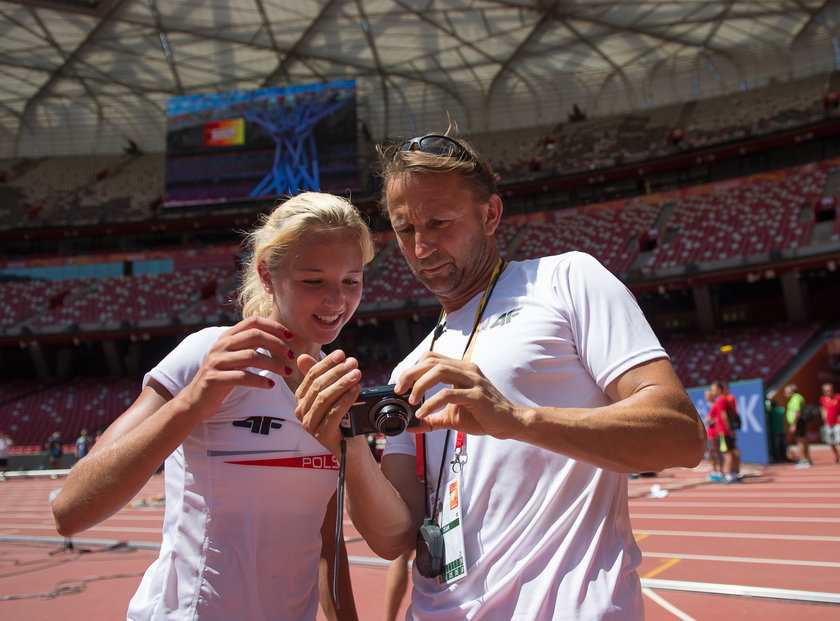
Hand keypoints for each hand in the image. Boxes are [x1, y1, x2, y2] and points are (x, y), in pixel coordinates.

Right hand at [178, 316, 295, 418]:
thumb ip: (250, 345)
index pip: (253, 322)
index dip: (274, 327)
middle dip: (278, 345)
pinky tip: (270, 385)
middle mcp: (221, 345)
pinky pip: (242, 377)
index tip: (291, 337)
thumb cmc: (223, 377)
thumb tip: (277, 337)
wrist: (196, 400)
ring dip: (274, 364)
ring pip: (251, 356)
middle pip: (255, 336)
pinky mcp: (214, 379)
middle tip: (291, 356)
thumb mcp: (234, 357)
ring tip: (286, 372)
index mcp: (227, 337)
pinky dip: (260, 380)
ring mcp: (216, 361)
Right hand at [295, 349, 362, 455]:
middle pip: (318, 386)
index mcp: (301, 399)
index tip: (341, 354)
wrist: (350, 446)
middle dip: (337, 372)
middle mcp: (301, 411)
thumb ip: (319, 377)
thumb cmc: (342, 419)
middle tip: (353, 362)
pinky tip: (356, 390)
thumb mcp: (332, 395)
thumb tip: (301, 357)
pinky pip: (333, 413)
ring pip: (324, 398)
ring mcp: (310, 424)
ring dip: (342, 383)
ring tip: (357, 374)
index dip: (326, 363)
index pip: (311, 376)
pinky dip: (345, 399)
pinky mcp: (321, 434)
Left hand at [395, 351, 525, 438]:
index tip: (401, 385)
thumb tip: (411, 426)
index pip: (431, 357)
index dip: (413, 368)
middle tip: (400, 390)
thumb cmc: (483, 416)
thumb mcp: (452, 416)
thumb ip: (432, 418)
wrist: (509, 423)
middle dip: (410, 374)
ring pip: (439, 371)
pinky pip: (448, 394)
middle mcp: (467, 370)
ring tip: (411, 400)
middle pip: (431, 361)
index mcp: (460, 369)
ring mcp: (473, 381)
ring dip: (420, 385)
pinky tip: (423, 412)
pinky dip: (431, 403)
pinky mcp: (477, 396)